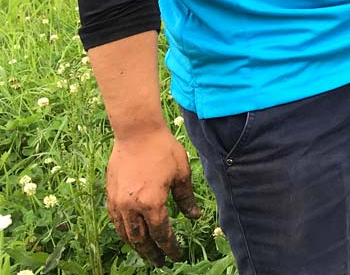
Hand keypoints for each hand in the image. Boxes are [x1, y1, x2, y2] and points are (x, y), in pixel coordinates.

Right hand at [106, 126, 200, 265]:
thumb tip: (195, 216)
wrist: (137, 133)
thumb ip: (186, 199)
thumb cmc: (163, 150)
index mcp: (151, 203)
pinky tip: (131, 234)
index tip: (176, 254)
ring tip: (147, 252)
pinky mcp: (110, 196)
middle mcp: (131, 207)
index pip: (161, 234)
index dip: (169, 247)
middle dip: (152, 253)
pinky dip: (124, 232)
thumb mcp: (181, 174)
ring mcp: (117, 203)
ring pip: (125, 234)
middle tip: (161, 262)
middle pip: (141, 240)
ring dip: (137, 246)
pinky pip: (115, 222)